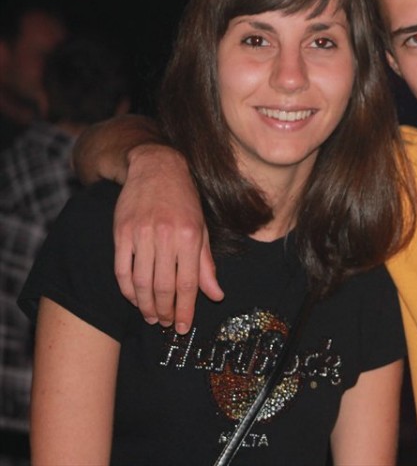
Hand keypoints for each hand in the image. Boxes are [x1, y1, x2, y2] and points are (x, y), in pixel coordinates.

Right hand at [113, 143, 222, 333]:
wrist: (156, 168)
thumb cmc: (185, 201)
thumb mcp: (203, 229)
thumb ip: (206, 265)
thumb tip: (216, 296)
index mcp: (191, 236)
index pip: (188, 283)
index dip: (186, 309)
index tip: (183, 327)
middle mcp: (166, 236)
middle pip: (163, 286)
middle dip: (165, 311)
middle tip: (166, 324)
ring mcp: (141, 234)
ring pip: (141, 282)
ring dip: (145, 305)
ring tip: (151, 317)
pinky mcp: (121, 232)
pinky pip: (121, 269)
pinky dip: (127, 289)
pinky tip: (134, 299)